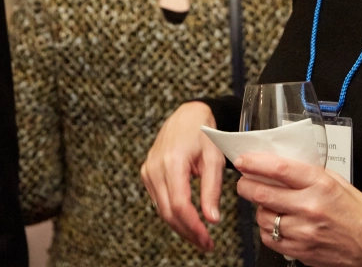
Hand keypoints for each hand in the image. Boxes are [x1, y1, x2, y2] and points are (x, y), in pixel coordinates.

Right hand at [140, 102, 225, 251]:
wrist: (188, 116)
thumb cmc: (203, 134)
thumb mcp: (214, 160)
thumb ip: (212, 190)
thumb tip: (212, 219)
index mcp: (172, 162)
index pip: (179, 205)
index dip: (193, 226)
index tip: (207, 239)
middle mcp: (155, 167)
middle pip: (168, 212)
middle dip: (187, 232)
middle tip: (206, 245)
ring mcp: (148, 171)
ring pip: (162, 210)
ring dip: (180, 227)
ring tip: (200, 237)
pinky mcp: (147, 174)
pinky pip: (159, 201)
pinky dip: (173, 214)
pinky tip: (188, 221)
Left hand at [235, 152, 361, 266]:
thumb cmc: (357, 212)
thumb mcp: (336, 181)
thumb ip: (307, 173)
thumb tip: (278, 165)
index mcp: (320, 184)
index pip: (279, 169)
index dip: (255, 163)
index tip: (243, 161)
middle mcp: (310, 207)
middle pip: (263, 193)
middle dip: (246, 185)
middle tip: (244, 182)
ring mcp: (304, 232)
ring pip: (263, 217)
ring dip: (259, 209)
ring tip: (268, 205)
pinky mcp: (301, 251)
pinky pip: (269, 238)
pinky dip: (268, 229)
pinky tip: (277, 223)